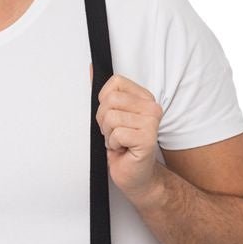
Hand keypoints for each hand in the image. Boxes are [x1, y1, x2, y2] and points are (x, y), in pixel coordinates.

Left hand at [90, 63, 163, 199]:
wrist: (136, 175)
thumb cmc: (124, 147)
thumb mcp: (110, 115)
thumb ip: (103, 92)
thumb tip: (91, 68)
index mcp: (144, 98)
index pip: (115, 82)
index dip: (104, 101)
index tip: (113, 117)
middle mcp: (151, 107)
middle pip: (110, 100)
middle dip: (103, 120)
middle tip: (114, 133)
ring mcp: (151, 122)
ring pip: (111, 118)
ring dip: (109, 135)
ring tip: (120, 142)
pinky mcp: (147, 138)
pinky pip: (117, 134)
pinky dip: (114, 145)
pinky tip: (124, 149)